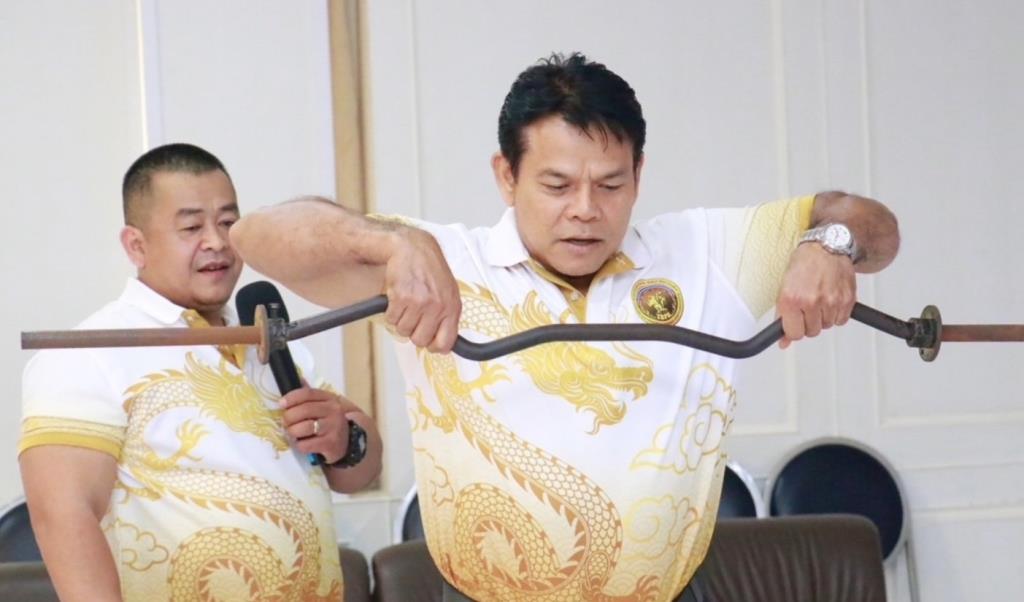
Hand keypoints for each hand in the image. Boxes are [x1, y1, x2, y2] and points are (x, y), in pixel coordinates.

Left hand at [280, 387, 364, 463]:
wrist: (348, 442)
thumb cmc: (330, 422)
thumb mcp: (325, 405)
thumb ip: (311, 395)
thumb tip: (298, 379)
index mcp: (330, 399)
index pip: (308, 394)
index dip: (292, 397)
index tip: (281, 403)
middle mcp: (334, 411)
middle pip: (304, 410)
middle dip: (289, 417)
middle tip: (285, 422)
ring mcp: (333, 428)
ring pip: (304, 427)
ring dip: (292, 431)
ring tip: (292, 433)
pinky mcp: (330, 444)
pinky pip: (305, 444)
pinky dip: (299, 445)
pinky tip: (301, 443)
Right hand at [384, 228, 461, 352]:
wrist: (412, 249)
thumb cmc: (430, 270)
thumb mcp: (449, 292)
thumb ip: (447, 316)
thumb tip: (443, 342)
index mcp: (452, 307)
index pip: (445, 343)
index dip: (434, 346)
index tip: (430, 342)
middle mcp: (437, 307)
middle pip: (420, 341)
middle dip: (414, 332)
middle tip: (414, 318)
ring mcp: (419, 303)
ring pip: (404, 331)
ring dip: (402, 320)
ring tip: (407, 304)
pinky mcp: (401, 298)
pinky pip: (391, 319)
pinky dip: (391, 312)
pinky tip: (398, 298)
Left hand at [775, 243, 856, 348]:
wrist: (826, 247)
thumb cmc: (804, 264)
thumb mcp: (784, 288)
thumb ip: (783, 316)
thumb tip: (784, 342)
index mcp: (792, 299)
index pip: (794, 334)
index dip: (794, 331)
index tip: (795, 325)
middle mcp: (811, 301)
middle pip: (812, 332)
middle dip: (808, 323)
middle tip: (807, 308)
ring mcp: (831, 301)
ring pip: (826, 326)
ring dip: (823, 317)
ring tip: (819, 299)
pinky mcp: (847, 300)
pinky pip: (841, 320)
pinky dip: (836, 314)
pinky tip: (831, 299)